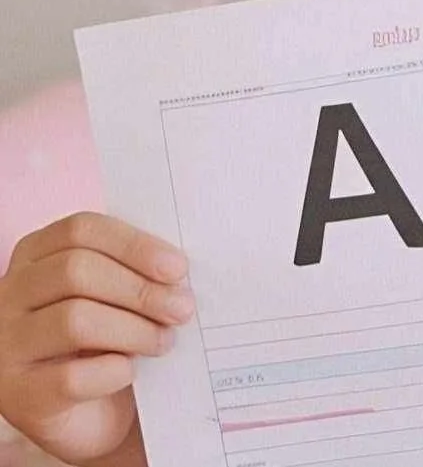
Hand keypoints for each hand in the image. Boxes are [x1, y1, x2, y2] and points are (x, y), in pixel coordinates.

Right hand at [0, 213, 192, 466]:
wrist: (93, 413)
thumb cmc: (110, 338)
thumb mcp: (118, 294)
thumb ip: (136, 270)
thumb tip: (176, 270)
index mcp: (34, 256)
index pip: (80, 230)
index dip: (134, 244)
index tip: (178, 267)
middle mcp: (8, 297)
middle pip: (76, 271)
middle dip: (141, 289)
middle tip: (182, 308)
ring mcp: (6, 347)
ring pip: (74, 321)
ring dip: (134, 329)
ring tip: (165, 340)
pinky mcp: (18, 397)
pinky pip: (71, 377)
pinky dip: (113, 371)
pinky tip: (130, 370)